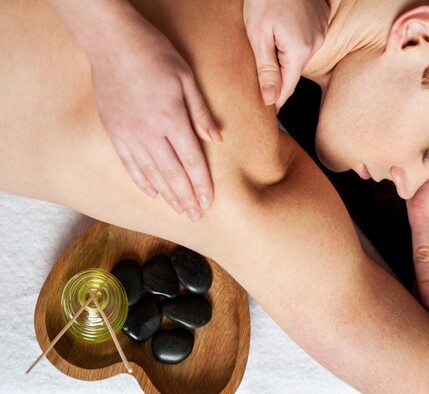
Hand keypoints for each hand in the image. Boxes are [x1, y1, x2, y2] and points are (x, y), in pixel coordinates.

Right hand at [89, 7, 220, 220]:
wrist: (112, 43)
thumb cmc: (155, 55)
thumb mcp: (187, 78)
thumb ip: (201, 112)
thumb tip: (216, 139)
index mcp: (172, 119)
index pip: (192, 161)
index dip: (202, 184)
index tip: (209, 203)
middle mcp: (150, 132)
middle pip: (173, 173)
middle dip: (187, 197)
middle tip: (195, 216)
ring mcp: (129, 134)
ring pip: (151, 173)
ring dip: (167, 195)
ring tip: (178, 210)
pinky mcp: (114, 131)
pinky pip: (129, 164)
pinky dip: (142, 180)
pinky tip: (152, 192)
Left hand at [243, 0, 328, 109]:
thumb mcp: (258, 34)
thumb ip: (266, 69)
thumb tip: (270, 99)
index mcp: (300, 50)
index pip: (287, 88)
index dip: (274, 102)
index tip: (264, 115)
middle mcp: (315, 43)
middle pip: (292, 73)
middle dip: (276, 80)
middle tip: (257, 89)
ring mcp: (320, 32)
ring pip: (297, 58)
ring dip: (282, 61)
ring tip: (266, 58)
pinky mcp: (320, 22)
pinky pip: (304, 43)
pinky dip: (291, 45)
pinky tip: (278, 36)